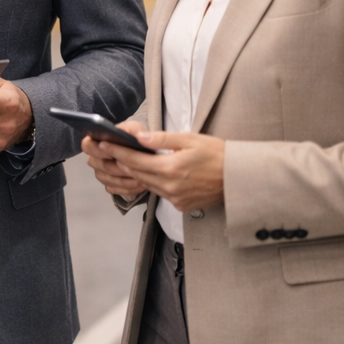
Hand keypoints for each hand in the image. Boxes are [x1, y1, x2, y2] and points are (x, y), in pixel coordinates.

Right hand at [82, 127, 149, 201]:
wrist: (145, 155)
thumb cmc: (136, 140)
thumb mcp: (137, 130)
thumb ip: (132, 129)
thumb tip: (128, 134)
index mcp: (97, 141)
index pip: (87, 145)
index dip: (97, 150)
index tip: (111, 153)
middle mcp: (96, 157)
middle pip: (97, 164)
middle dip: (114, 166)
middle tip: (130, 167)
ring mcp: (102, 172)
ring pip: (105, 178)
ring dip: (122, 179)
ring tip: (139, 177)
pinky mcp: (110, 185)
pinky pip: (113, 189)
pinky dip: (126, 188)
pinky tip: (138, 184)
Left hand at [91, 130, 225, 212]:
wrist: (238, 178)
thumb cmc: (217, 154)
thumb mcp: (190, 139)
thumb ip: (162, 139)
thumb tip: (139, 137)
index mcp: (170, 168)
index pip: (135, 160)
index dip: (117, 152)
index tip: (104, 144)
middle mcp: (170, 186)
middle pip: (137, 174)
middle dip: (122, 162)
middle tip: (108, 152)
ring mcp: (175, 198)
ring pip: (147, 185)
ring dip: (136, 173)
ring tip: (125, 161)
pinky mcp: (181, 205)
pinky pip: (160, 193)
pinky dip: (153, 183)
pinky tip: (152, 174)